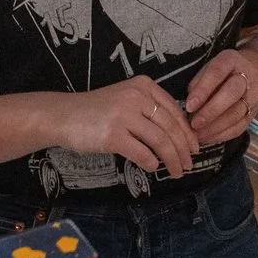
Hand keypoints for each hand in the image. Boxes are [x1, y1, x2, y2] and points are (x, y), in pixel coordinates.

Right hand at [47, 76, 197, 177]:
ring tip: (176, 171)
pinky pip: (142, 153)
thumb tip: (178, 134)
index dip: (188, 132)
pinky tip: (153, 168)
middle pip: (171, 127)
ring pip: (160, 141)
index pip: (175, 111)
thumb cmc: (96, 110)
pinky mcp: (113, 134)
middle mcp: (137, 97)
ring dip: (172, 160)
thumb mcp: (126, 98)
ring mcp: (124, 115)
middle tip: (188, 164)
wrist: (63, 115)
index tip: (194, 147)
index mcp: (144, 85)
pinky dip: (151, 163)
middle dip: (184, 149)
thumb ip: (149, 108)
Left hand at [183, 46, 257, 144]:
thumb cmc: (222, 71)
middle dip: (211, 111)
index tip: (189, 106)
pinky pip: (240, 126)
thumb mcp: (208, 68)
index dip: (203, 90)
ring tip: (197, 135)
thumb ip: (198, 83)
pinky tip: (207, 138)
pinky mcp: (255, 112)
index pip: (217, 73)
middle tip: (194, 124)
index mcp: (231, 60)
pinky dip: (222, 135)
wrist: (253, 71)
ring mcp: (255, 95)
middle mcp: (248, 75)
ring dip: (215, 127)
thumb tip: (190, 107)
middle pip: (232, 93)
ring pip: (237, 113)